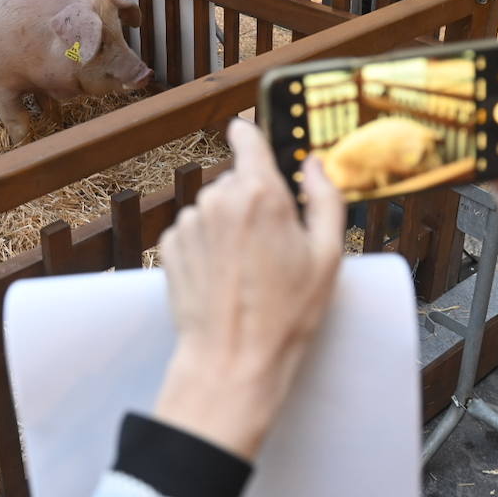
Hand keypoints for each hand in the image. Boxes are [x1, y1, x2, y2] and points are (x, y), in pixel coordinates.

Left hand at [154, 118, 344, 459]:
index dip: (252, 136)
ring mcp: (189, 222)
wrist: (232, 359)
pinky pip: (192, 232)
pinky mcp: (169, 247)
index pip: (247, 138)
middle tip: (272, 243)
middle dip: (252, 200)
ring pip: (212, 207)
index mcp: (261, 192)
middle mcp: (218, 198)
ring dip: (227, 225)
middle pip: (235, 180)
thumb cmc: (286, 314)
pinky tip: (224, 278)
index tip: (254, 139)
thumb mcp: (328, 256)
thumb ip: (325, 199)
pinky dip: (206, 247)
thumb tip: (315, 164)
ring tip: (247, 269)